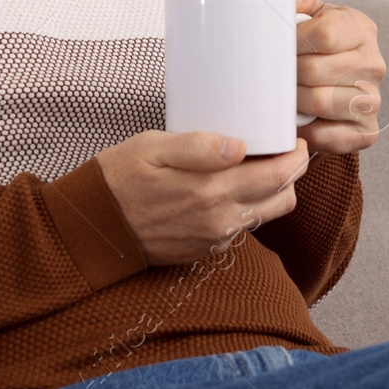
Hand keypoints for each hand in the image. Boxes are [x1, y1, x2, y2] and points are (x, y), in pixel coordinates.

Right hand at [95, 131, 310, 265]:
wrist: (93, 228)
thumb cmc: (118, 179)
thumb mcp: (152, 148)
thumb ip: (198, 146)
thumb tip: (241, 146)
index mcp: (210, 191)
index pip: (278, 177)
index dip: (295, 156)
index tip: (293, 138)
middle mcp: (219, 221)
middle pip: (282, 198)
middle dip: (291, 172)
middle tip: (280, 148)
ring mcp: (214, 239)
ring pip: (266, 215)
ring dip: (272, 191)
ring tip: (256, 165)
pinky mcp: (206, 249)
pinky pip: (243, 228)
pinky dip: (248, 206)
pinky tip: (229, 186)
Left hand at [280, 0, 385, 155]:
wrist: (326, 79)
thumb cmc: (312, 42)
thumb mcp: (307, 10)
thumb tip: (293, 1)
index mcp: (361, 29)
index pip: (323, 35)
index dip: (292, 42)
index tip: (279, 45)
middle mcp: (374, 64)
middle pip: (314, 72)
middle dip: (285, 74)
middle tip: (273, 74)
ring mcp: (373, 100)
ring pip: (318, 103)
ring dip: (292, 102)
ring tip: (283, 95)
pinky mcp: (366, 131)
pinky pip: (330, 136)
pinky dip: (306, 132)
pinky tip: (297, 121)